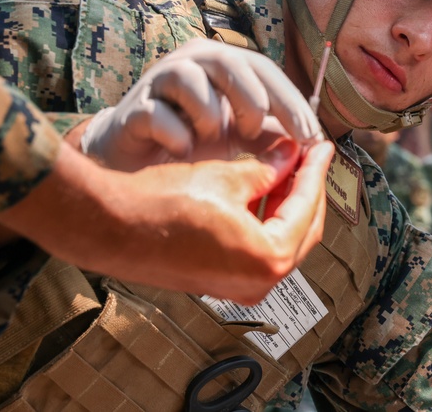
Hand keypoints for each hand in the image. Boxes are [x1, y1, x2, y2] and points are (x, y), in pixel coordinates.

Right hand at [0, 138, 334, 304]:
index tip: (322, 145)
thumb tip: (291, 155)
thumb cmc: (162, 203)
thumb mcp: (224, 177)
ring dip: (286, 203)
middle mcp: (258, 282)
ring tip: (286, 165)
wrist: (110, 228)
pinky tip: (259, 189)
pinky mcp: (218, 282)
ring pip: (280, 239)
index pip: (308, 206)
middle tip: (309, 154)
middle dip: (307, 188)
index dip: (316, 170)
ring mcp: (238, 287)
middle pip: (302, 229)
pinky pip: (256, 248)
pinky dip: (264, 218)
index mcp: (269, 258)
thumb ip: (268, 169)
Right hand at [79, 38, 322, 171]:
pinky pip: (157, 114)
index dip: (290, 101)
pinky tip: (182, 151)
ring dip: (210, 116)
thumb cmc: (193, 142)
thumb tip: (313, 144)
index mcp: (221, 63)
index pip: (264, 69)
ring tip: (210, 139)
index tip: (310, 136)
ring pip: (191, 81)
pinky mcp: (133, 110)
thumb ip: (272, 133)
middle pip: (230, 63)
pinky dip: (177, 136)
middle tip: (251, 135)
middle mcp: (190, 62)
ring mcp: (158, 82)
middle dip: (251, 103)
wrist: (136, 160)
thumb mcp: (240, 137)